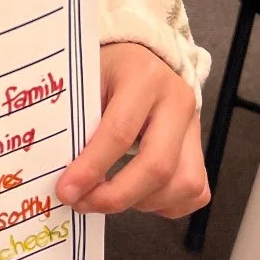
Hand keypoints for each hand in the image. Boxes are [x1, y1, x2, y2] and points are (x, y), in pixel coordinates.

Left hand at [56, 42, 209, 218]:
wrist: (138, 55)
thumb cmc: (105, 68)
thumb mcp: (86, 80)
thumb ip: (77, 120)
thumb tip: (60, 170)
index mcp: (144, 77)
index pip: (120, 132)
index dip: (92, 168)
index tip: (66, 190)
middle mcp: (177, 101)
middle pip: (158, 166)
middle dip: (117, 196)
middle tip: (83, 204)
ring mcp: (194, 126)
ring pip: (183, 184)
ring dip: (141, 202)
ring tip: (108, 196)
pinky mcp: (200, 146)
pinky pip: (195, 190)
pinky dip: (164, 204)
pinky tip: (136, 194)